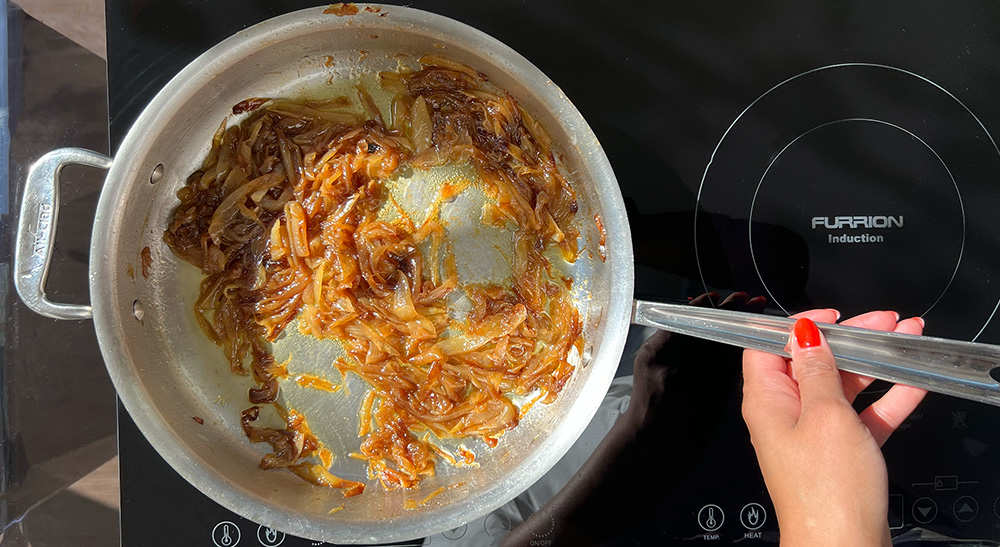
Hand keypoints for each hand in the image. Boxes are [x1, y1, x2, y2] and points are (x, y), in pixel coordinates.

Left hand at [741, 310, 926, 546]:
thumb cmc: (826, 491)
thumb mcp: (826, 415)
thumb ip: (818, 370)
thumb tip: (805, 334)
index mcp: (766, 400)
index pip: (769, 347)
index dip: (797, 326)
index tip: (832, 316)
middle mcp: (785, 415)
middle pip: (812, 362)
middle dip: (850, 338)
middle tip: (883, 321)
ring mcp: (814, 435)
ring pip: (843, 386)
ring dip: (875, 362)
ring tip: (906, 337)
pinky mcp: (841, 454)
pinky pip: (864, 415)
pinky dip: (888, 397)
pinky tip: (913, 381)